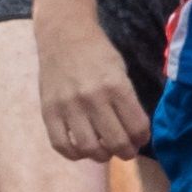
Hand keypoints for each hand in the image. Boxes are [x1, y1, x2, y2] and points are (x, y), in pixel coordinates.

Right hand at [39, 15, 147, 161]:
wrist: (63, 34)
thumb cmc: (98, 52)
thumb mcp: (121, 71)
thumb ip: (127, 101)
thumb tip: (133, 134)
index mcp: (116, 86)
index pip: (137, 127)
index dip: (142, 138)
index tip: (140, 138)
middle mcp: (93, 98)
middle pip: (116, 142)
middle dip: (126, 152)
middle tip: (126, 149)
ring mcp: (68, 106)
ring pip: (90, 149)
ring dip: (102, 156)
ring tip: (104, 150)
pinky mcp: (49, 111)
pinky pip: (61, 145)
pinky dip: (74, 154)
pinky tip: (81, 149)